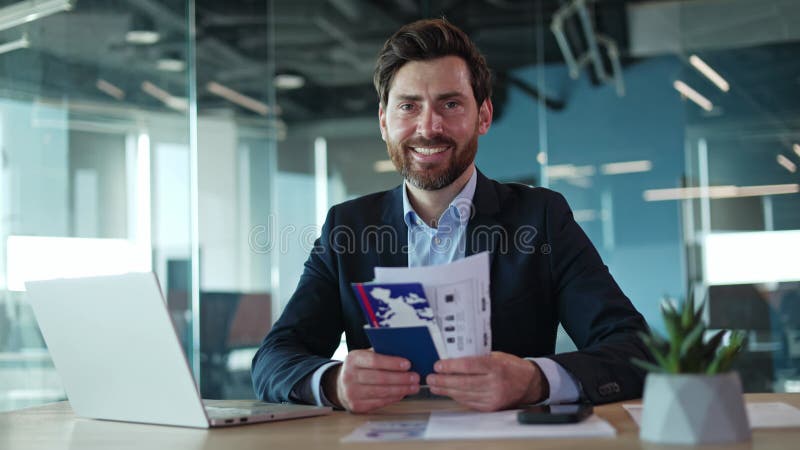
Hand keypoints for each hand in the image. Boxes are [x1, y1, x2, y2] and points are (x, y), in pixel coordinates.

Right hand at [322, 349, 419, 412]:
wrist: (340, 386)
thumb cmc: (359, 368)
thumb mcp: (364, 356)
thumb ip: (380, 354)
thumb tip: (405, 355)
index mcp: (353, 359)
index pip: (374, 360)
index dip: (392, 363)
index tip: (408, 364)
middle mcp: (349, 376)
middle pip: (380, 378)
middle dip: (401, 378)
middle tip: (415, 377)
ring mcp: (351, 393)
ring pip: (381, 392)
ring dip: (401, 390)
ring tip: (413, 387)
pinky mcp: (356, 406)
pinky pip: (379, 402)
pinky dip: (394, 398)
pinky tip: (402, 393)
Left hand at [426, 351, 548, 410]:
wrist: (529, 383)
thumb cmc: (511, 366)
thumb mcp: (496, 355)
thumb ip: (477, 358)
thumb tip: (453, 358)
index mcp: (496, 366)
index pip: (468, 366)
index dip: (450, 366)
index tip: (438, 365)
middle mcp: (495, 383)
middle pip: (463, 383)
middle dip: (443, 381)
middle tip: (431, 378)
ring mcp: (493, 397)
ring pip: (464, 395)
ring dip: (446, 390)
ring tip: (435, 386)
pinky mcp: (491, 407)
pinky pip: (470, 402)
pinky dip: (457, 397)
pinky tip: (448, 392)